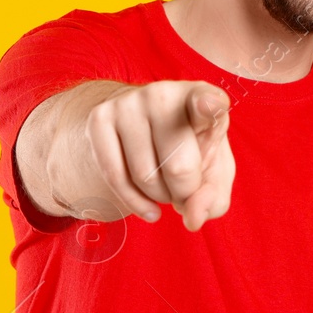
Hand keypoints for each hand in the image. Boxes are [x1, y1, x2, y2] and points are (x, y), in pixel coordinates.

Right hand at [67, 81, 235, 230]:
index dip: (209, 106)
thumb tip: (192, 217)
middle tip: (184, 187)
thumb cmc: (188, 152)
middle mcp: (164, 94)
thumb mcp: (212, 173)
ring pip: (145, 176)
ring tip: (165, 187)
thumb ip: (213, 198)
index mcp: (202, 98)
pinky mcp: (99, 118)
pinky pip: (114, 177)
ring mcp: (128, 103)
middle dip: (184, 192)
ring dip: (159, 197)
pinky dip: (134, 202)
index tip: (212, 105)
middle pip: (178, 167)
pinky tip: (148, 208)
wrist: (144, 128)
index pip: (207, 102)